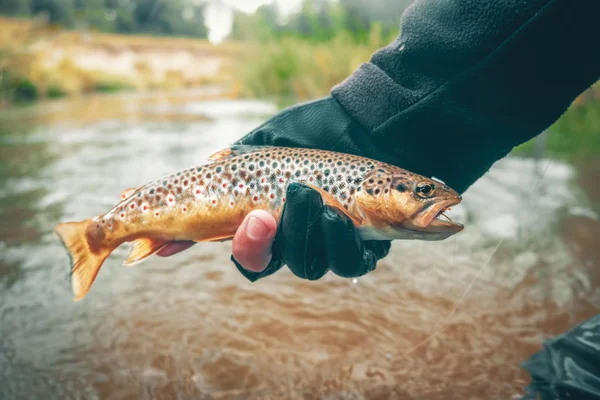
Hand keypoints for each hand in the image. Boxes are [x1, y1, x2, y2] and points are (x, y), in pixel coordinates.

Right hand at [159, 96, 400, 279]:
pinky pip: (350, 261)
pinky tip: (338, 216)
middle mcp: (295, 240)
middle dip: (262, 244)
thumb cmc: (305, 133)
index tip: (209, 236)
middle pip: (271, 262)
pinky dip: (341, 243)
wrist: (360, 122)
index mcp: (266, 223)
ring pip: (309, 265)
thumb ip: (211, 178)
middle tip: (263, 213)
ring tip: (307, 197)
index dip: (225, 249)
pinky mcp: (363, 242)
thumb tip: (135, 203)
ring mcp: (328, 243)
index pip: (244, 252)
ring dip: (304, 235)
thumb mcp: (254, 148)